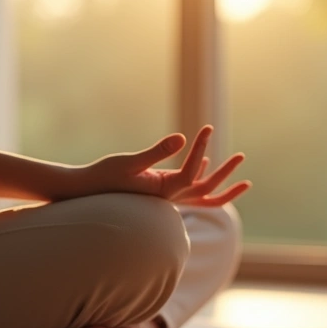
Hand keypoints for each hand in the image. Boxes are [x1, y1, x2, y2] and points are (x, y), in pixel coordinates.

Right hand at [69, 126, 249, 206]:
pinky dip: (198, 178)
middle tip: (242, 156)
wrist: (84, 193)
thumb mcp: (129, 163)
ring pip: (201, 197)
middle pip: (207, 192)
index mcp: (164, 193)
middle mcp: (169, 199)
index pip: (192, 172)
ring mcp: (165, 198)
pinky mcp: (158, 193)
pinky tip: (203, 164)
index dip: (200, 148)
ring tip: (238, 172)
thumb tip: (182, 138)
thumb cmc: (103, 176)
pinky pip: (187, 190)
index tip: (206, 128)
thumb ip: (156, 153)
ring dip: (220, 185)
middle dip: (226, 175)